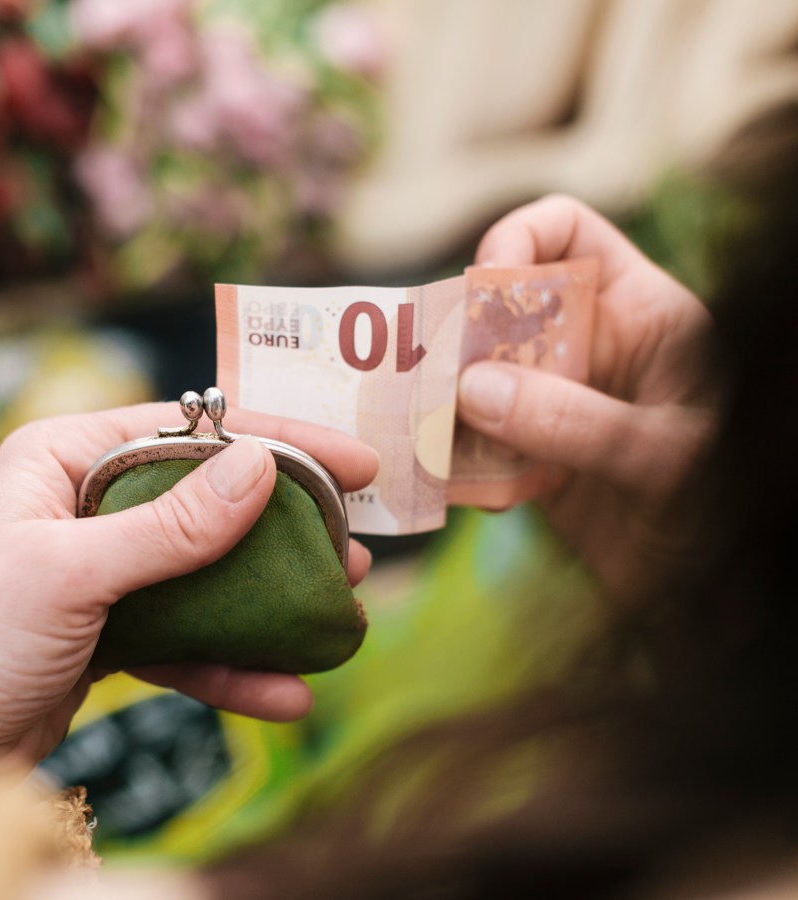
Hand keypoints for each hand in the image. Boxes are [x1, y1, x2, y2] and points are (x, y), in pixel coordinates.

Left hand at [0, 402, 377, 898]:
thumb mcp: (68, 573)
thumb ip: (170, 526)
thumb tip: (262, 466)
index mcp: (62, 458)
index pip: (190, 431)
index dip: (277, 441)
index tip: (354, 464)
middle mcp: (82, 504)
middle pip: (207, 502)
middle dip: (284, 530)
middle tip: (355, 550)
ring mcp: (96, 572)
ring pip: (203, 573)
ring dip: (270, 599)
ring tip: (340, 614)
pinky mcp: (105, 633)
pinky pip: (184, 637)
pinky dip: (232, 665)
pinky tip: (283, 693)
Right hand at [455, 194, 716, 596]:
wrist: (712, 600)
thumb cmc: (723, 512)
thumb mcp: (665, 458)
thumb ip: (576, 420)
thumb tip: (471, 391)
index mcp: (640, 314)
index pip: (567, 233)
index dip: (517, 241)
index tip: (482, 289)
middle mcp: (589, 349)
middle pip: (499, 305)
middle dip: (458, 335)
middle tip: (431, 378)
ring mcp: (554, 404)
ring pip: (473, 376)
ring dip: (445, 405)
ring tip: (432, 437)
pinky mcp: (528, 459)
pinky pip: (469, 442)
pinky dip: (455, 461)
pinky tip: (470, 492)